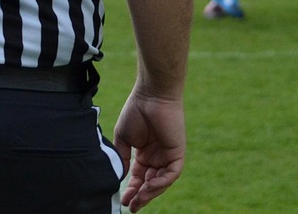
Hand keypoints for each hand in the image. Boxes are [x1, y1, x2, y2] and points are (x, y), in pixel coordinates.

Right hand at [114, 88, 185, 211]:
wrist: (150, 95)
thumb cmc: (136, 111)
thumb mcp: (124, 139)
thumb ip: (122, 158)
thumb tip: (120, 178)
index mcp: (144, 154)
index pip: (138, 178)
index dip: (131, 190)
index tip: (123, 200)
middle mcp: (157, 157)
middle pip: (149, 183)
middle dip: (140, 196)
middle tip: (131, 206)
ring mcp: (168, 155)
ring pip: (161, 181)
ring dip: (150, 192)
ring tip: (138, 200)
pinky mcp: (177, 152)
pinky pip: (171, 173)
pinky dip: (161, 182)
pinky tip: (149, 186)